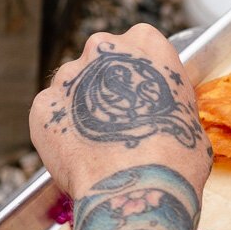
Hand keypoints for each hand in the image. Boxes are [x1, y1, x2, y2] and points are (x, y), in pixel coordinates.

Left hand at [29, 25, 211, 200]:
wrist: (138, 186)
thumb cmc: (175, 155)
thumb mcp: (186, 117)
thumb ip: (164, 103)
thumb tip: (158, 120)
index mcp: (145, 43)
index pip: (137, 44)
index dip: (136, 74)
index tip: (138, 96)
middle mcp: (102, 48)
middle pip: (98, 60)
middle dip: (103, 85)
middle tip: (115, 121)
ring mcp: (68, 76)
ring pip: (70, 87)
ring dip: (79, 108)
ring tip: (94, 144)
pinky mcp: (43, 106)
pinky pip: (50, 116)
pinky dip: (58, 132)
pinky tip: (76, 154)